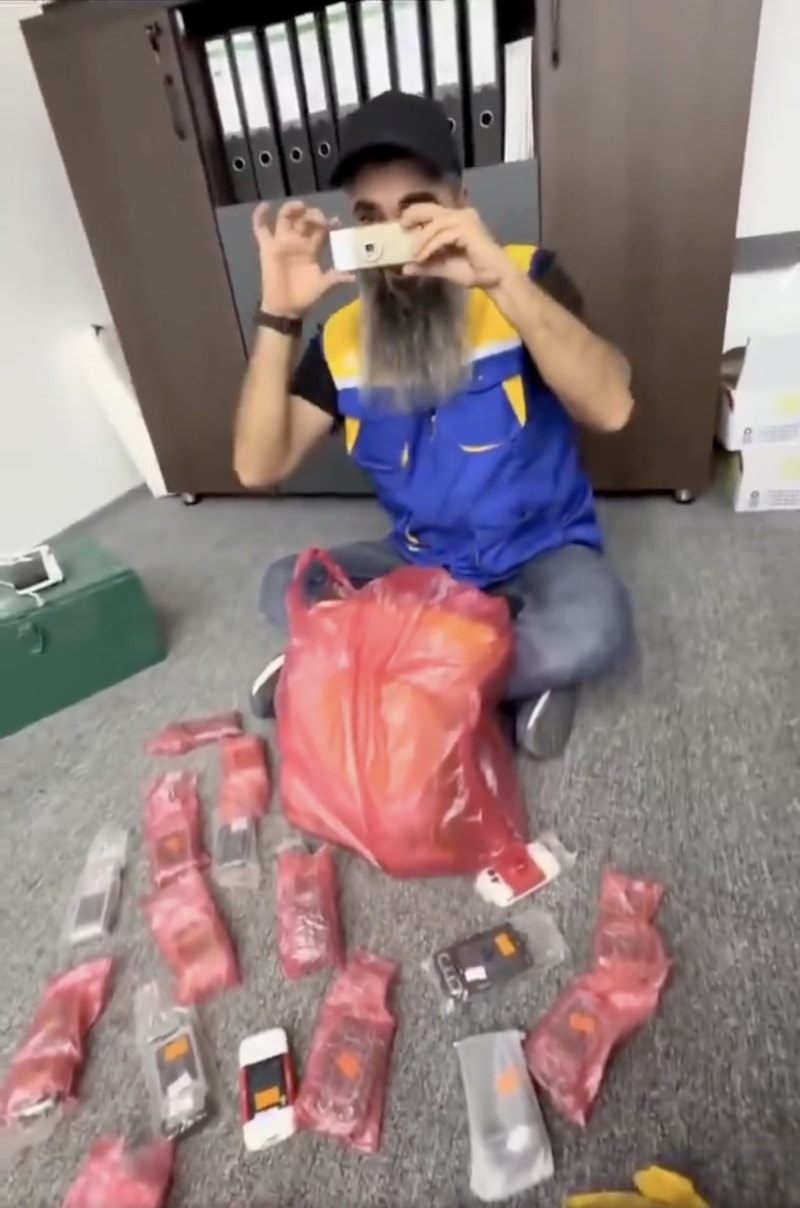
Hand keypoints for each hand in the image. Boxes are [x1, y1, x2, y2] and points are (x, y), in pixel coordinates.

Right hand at [253, 201, 354, 318]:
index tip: (335, 222)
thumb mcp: (323, 286)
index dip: (328, 223)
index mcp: (313, 249)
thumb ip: (336, 278)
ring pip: (285, 217)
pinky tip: (265, 205)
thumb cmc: (305, 296)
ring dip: (292, 208)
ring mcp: (282, 243)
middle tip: (318, 218)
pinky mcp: (267, 247)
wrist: (286, 309)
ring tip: (299, 207)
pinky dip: (259, 216)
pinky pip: (260, 228)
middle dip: (312, 214)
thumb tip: (354, 277)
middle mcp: (298, 241)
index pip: (321, 230)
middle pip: (304, 219)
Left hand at [399, 203, 512, 289]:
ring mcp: (465, 220)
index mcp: (456, 220)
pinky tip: (423, 257)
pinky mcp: (467, 229)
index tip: (401, 226)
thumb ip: (426, 265)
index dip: (415, 215)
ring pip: (435, 223)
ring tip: (414, 255)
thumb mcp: (443, 268)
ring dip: (422, 239)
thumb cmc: (474, 272)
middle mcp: (460, 215)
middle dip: (413, 215)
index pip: (431, 211)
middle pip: (430, 208)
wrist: (494, 279)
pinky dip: (430, 246)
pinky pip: (442, 235)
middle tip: (401, 227)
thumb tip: (404, 268)